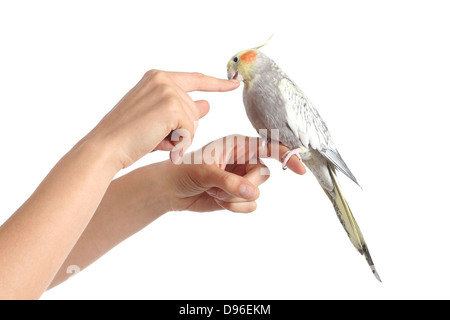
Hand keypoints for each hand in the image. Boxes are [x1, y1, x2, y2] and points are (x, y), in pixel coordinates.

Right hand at [85, 70, 239, 169]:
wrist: (106, 147)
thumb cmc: (128, 137)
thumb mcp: (158, 120)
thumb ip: (183, 110)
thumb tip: (207, 105)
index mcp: (157, 78)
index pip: (196, 79)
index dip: (217, 83)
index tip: (235, 83)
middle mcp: (163, 79)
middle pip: (194, 109)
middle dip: (182, 129)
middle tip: (156, 137)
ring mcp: (168, 90)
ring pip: (193, 121)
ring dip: (179, 137)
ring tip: (153, 139)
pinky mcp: (172, 105)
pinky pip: (190, 130)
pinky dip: (178, 143)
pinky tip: (159, 144)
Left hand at [158, 135, 305, 212]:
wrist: (171, 190)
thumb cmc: (183, 171)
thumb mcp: (204, 172)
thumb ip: (229, 181)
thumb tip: (254, 194)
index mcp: (237, 144)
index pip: (269, 147)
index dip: (286, 156)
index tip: (300, 169)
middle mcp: (243, 160)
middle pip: (263, 174)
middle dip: (244, 184)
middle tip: (220, 185)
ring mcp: (241, 179)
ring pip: (257, 192)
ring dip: (235, 197)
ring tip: (214, 192)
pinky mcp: (238, 195)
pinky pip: (250, 205)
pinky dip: (234, 207)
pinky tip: (217, 200)